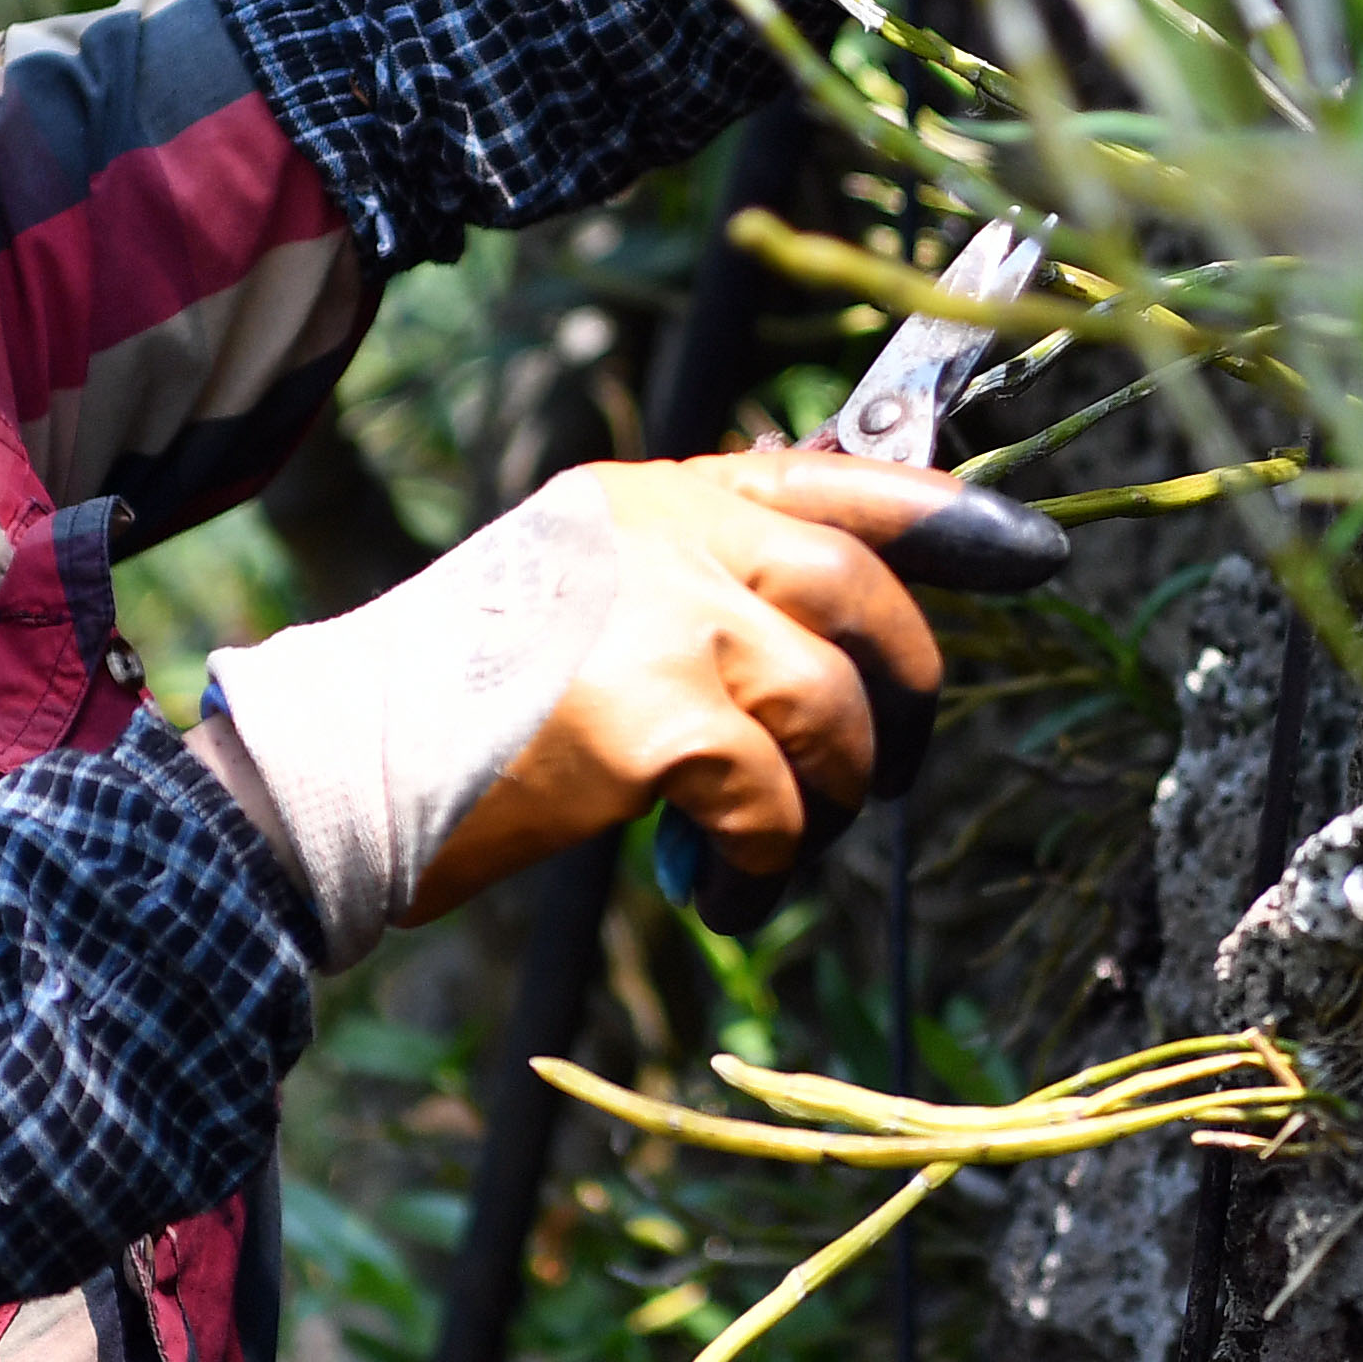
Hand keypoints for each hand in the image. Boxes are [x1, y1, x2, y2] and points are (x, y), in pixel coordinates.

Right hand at [191, 454, 1063, 961]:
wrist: (327, 774)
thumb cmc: (447, 712)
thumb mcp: (575, 599)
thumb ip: (688, 587)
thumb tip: (824, 652)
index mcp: (647, 492)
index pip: (832, 476)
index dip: (948, 514)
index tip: (1035, 551)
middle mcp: (662, 528)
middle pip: (862, 588)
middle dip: (902, 692)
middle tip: (883, 772)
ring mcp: (661, 613)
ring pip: (832, 705)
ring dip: (823, 800)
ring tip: (761, 846)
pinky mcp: (653, 714)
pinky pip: (776, 799)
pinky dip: (766, 862)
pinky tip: (714, 885)